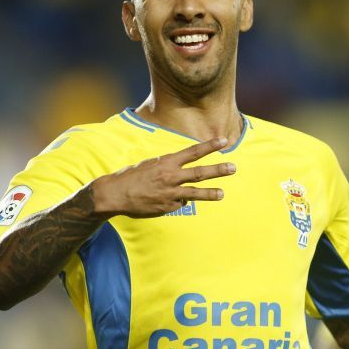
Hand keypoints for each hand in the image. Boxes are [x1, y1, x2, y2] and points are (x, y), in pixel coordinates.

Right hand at [92, 137, 235, 217]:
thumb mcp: (150, 164)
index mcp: (167, 162)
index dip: (209, 146)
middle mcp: (171, 177)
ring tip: (222, 194)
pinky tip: (169, 200)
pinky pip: (178, 203)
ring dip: (211, 193)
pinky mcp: (167, 207)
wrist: (115, 194)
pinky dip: (178, 201)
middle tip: (233, 167)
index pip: (193, 152)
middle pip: (200, 173)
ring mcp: (170, 193)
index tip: (223, 141)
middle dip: (218, 170)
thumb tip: (181, 172)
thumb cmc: (131, 176)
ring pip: (195, 193)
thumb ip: (168, 167)